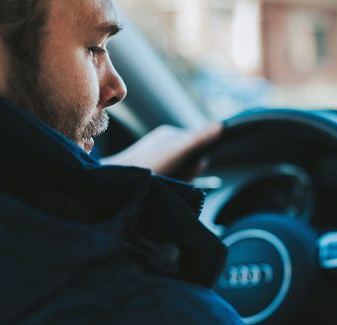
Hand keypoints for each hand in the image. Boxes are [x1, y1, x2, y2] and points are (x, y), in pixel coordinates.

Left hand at [102, 124, 220, 180]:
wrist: (117, 183)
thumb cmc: (148, 165)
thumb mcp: (178, 151)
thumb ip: (199, 139)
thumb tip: (220, 126)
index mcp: (169, 135)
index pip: (197, 141)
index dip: (201, 154)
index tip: (197, 164)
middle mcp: (162, 145)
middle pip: (190, 159)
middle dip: (190, 171)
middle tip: (179, 178)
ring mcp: (156, 159)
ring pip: (181, 171)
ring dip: (182, 180)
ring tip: (169, 182)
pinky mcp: (150, 174)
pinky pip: (171, 179)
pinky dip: (172, 185)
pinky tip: (164, 186)